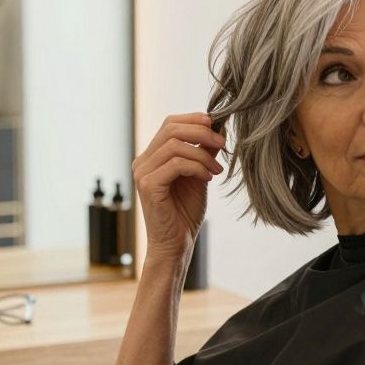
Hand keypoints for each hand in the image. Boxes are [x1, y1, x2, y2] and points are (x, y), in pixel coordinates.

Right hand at [131, 113, 225, 264]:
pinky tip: (208, 178)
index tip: (216, 125)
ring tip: (217, 169)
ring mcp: (143, 174)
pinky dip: (197, 167)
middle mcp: (142, 162)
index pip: (169, 124)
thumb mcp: (199, 175)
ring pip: (175, 145)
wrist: (176, 245)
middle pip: (171, 129)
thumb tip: (217, 127)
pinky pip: (176, 164)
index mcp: (151, 157)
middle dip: (201, 132)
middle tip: (222, 143)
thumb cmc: (185, 213)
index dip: (193, 119)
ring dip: (203, 154)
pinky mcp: (149, 186)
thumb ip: (203, 151)